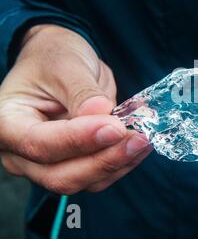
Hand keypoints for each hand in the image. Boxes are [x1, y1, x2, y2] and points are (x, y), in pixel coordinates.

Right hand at [0, 25, 151, 193]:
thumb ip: (82, 93)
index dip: (78, 140)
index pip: (39, 143)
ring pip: (83, 181)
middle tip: (138, 139)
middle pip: (60, 175)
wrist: (61, 61)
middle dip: (103, 160)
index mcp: (8, 123)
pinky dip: (122, 163)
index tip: (114, 127)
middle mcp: (21, 152)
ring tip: (144, 140)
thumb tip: (101, 114)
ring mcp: (47, 163)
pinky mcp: (73, 164)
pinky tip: (139, 144)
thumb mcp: (66, 65)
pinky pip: (98, 175)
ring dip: (118, 164)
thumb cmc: (54, 57)